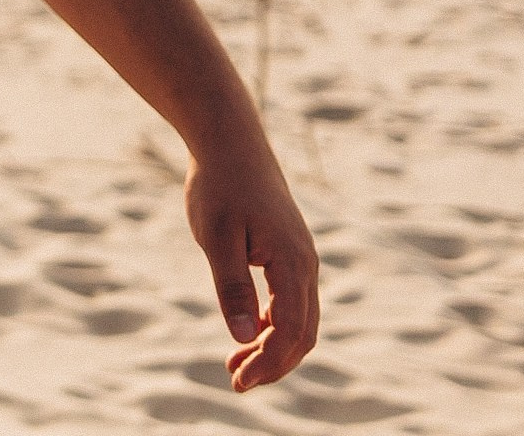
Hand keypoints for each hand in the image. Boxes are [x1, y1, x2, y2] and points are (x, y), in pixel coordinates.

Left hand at [185, 148, 319, 390]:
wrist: (229, 141)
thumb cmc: (219, 186)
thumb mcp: (217, 238)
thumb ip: (231, 287)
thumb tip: (243, 335)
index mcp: (293, 263)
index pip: (292, 332)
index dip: (268, 363)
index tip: (238, 381)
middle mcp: (306, 263)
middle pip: (303, 333)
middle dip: (273, 363)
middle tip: (236, 380)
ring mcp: (301, 257)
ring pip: (299, 318)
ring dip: (273, 346)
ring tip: (235, 364)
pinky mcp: (289, 251)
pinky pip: (291, 299)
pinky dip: (273, 323)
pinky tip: (246, 330)